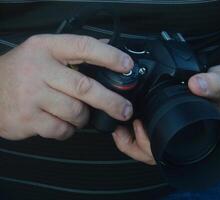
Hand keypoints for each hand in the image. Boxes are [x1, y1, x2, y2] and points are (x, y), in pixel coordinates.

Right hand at [0, 34, 133, 139]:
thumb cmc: (22, 71)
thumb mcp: (44, 52)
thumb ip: (75, 50)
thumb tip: (108, 45)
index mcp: (46, 48)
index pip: (84, 47)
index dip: (110, 56)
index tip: (127, 65)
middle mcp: (38, 69)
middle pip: (85, 87)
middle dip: (111, 101)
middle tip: (125, 109)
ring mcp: (31, 95)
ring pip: (75, 111)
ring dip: (83, 116)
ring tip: (78, 112)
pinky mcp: (27, 119)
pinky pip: (62, 129)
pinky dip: (69, 129)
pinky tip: (62, 122)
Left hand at [112, 64, 219, 164]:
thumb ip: (212, 85)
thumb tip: (196, 84)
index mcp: (197, 139)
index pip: (168, 153)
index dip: (148, 145)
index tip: (139, 125)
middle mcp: (186, 139)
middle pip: (154, 154)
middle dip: (132, 145)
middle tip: (119, 130)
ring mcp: (180, 131)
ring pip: (152, 144)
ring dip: (133, 138)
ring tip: (120, 125)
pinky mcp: (176, 121)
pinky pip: (155, 131)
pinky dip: (141, 128)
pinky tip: (133, 116)